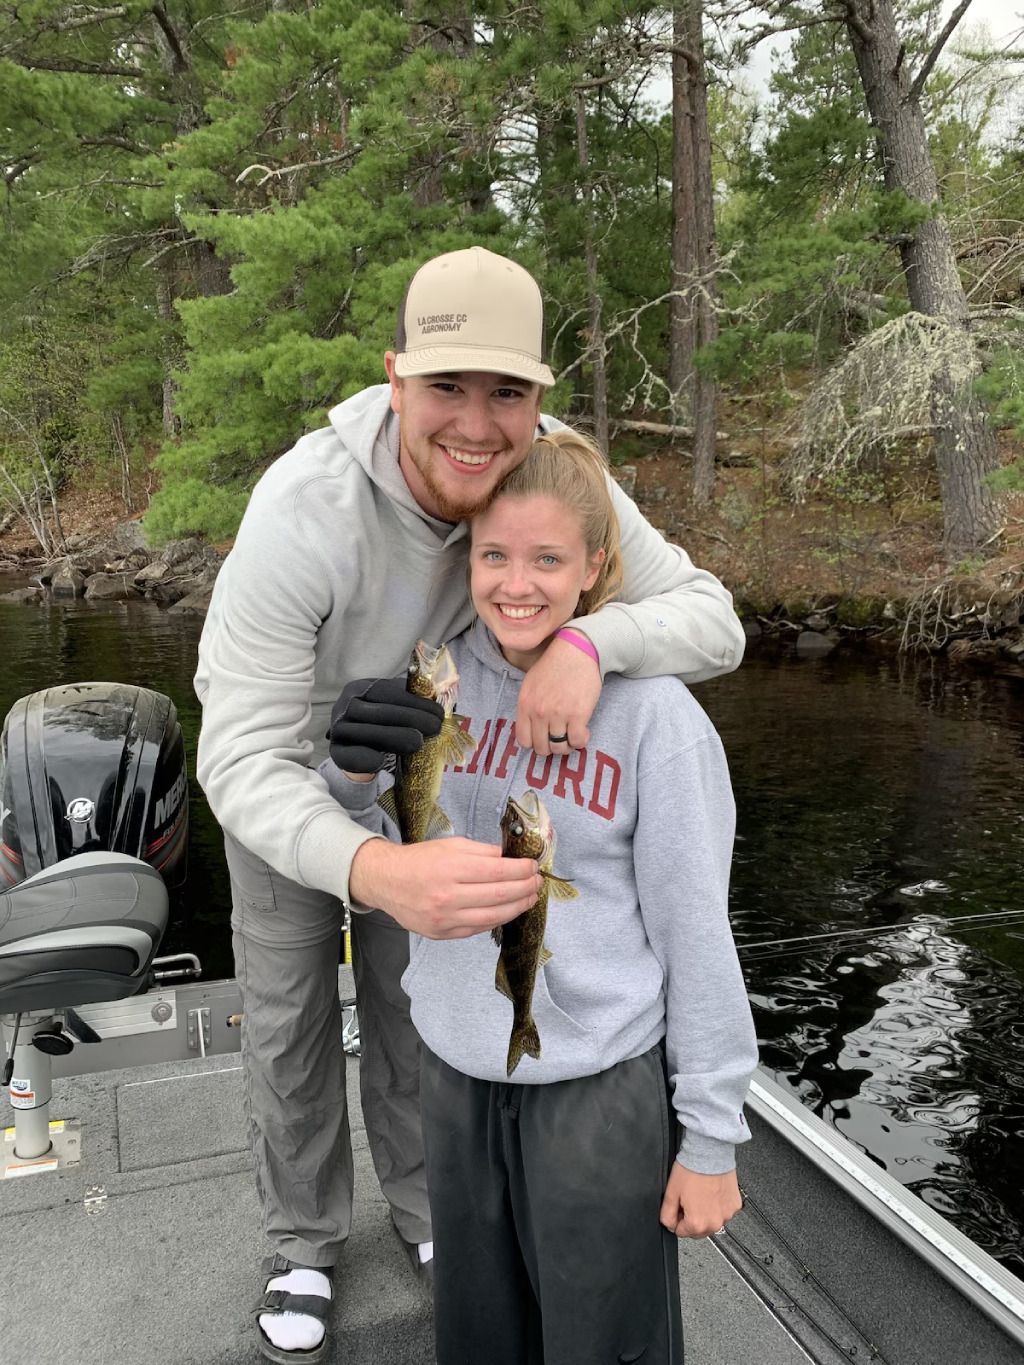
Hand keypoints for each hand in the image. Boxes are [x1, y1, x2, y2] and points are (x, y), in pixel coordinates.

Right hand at [327, 676, 442, 773]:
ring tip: (418, 742)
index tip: (438, 713)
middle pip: (378, 712)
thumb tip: (439, 699)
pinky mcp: (335, 752)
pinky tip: (380, 762)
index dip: (414, 701)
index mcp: (360, 688)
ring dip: (394, 737)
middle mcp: (345, 706)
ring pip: (366, 732)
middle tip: (435, 727)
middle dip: (410, 718)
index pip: (387, 691)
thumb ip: (410, 702)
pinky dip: (364, 758)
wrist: (359, 749)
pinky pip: (348, 755)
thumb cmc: (382, 724)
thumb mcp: (393, 707)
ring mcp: (338, 729)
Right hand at [349, 837, 542, 937]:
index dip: (522, 870)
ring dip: (517, 907)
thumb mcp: (451, 845)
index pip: (499, 871)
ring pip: (494, 916)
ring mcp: (445, 919)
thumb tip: (511, 859)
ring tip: (529, 898)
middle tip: (537, 882)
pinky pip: (478, 928)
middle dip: (525, 888)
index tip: (533, 867)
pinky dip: (497, 919)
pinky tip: (507, 910)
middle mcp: (448, 896)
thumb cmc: (419, 860)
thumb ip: (483, 852)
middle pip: (500, 895)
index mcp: (451, 869)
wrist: (386, 881)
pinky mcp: (443, 933)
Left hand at [515, 635, 601, 754]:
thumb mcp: (530, 684)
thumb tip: (531, 730)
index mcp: (525, 704)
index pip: (524, 740)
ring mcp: (558, 714)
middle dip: (551, 747)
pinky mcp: (578, 714)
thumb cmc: (554, 666)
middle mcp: (539, 712)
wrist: (576, 651)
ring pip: (560, 748)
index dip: (535, 743)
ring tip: (572, 735)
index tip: (544, 738)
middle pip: (542, 747)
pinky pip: (577, 741)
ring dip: (567, 746)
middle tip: (560, 738)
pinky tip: (583, 732)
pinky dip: (581, 741)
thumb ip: (528, 707)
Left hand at [659, 1164, 741, 1239]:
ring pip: (711, 1222)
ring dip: (705, 1213)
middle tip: (689, 1199)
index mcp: (697, 1223)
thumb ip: (667, 1215)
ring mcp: (727, 1215)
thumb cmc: (691, 1170)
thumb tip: (669, 1225)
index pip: (680, 1232)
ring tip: (701, 1194)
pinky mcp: (735, 1206)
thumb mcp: (670, 1193)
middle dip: (691, 1218)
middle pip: (697, 1230)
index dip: (677, 1218)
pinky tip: (712, 1192)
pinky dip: (717, 1206)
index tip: (679, 1206)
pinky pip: (723, 1212)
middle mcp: (715, 1223)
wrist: (709, 1153)